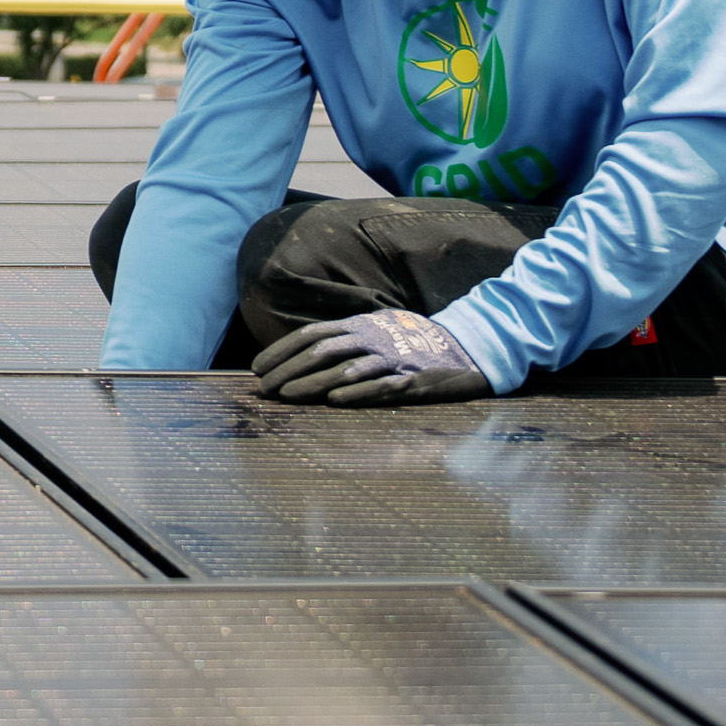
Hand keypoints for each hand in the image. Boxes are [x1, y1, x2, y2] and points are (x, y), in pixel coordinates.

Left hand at [251, 308, 493, 407]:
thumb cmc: (413, 344)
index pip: (312, 334)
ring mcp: (393, 358)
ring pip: (346, 368)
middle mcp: (372, 338)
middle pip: (321, 351)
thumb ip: (345, 342)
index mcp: (360, 326)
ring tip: (286, 395)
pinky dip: (356, 392)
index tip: (256, 367)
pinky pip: (382, 386)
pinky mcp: (414, 379)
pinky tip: (334, 400)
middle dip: (288, 369)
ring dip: (312, 382)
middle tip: (263, 388)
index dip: (282, 350)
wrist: (469, 348)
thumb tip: (302, 355)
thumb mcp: (376, 333)